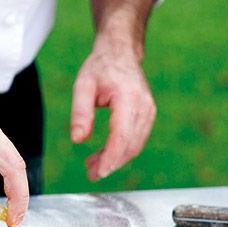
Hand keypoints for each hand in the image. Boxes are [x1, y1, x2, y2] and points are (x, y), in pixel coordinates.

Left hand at [70, 46, 155, 180]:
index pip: (122, 135)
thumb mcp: (82, 85)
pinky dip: (122, 151)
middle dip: (111, 163)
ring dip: (116, 159)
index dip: (111, 157)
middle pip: (130, 144)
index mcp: (128, 97)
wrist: (120, 53)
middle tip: (90, 173)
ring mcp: (149, 111)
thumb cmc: (100, 67)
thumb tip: (78, 140)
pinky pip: (136, 139)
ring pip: (135, 145)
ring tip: (93, 166)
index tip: (99, 171)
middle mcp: (144, 106)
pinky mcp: (148, 115)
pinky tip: (105, 155)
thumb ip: (80, 113)